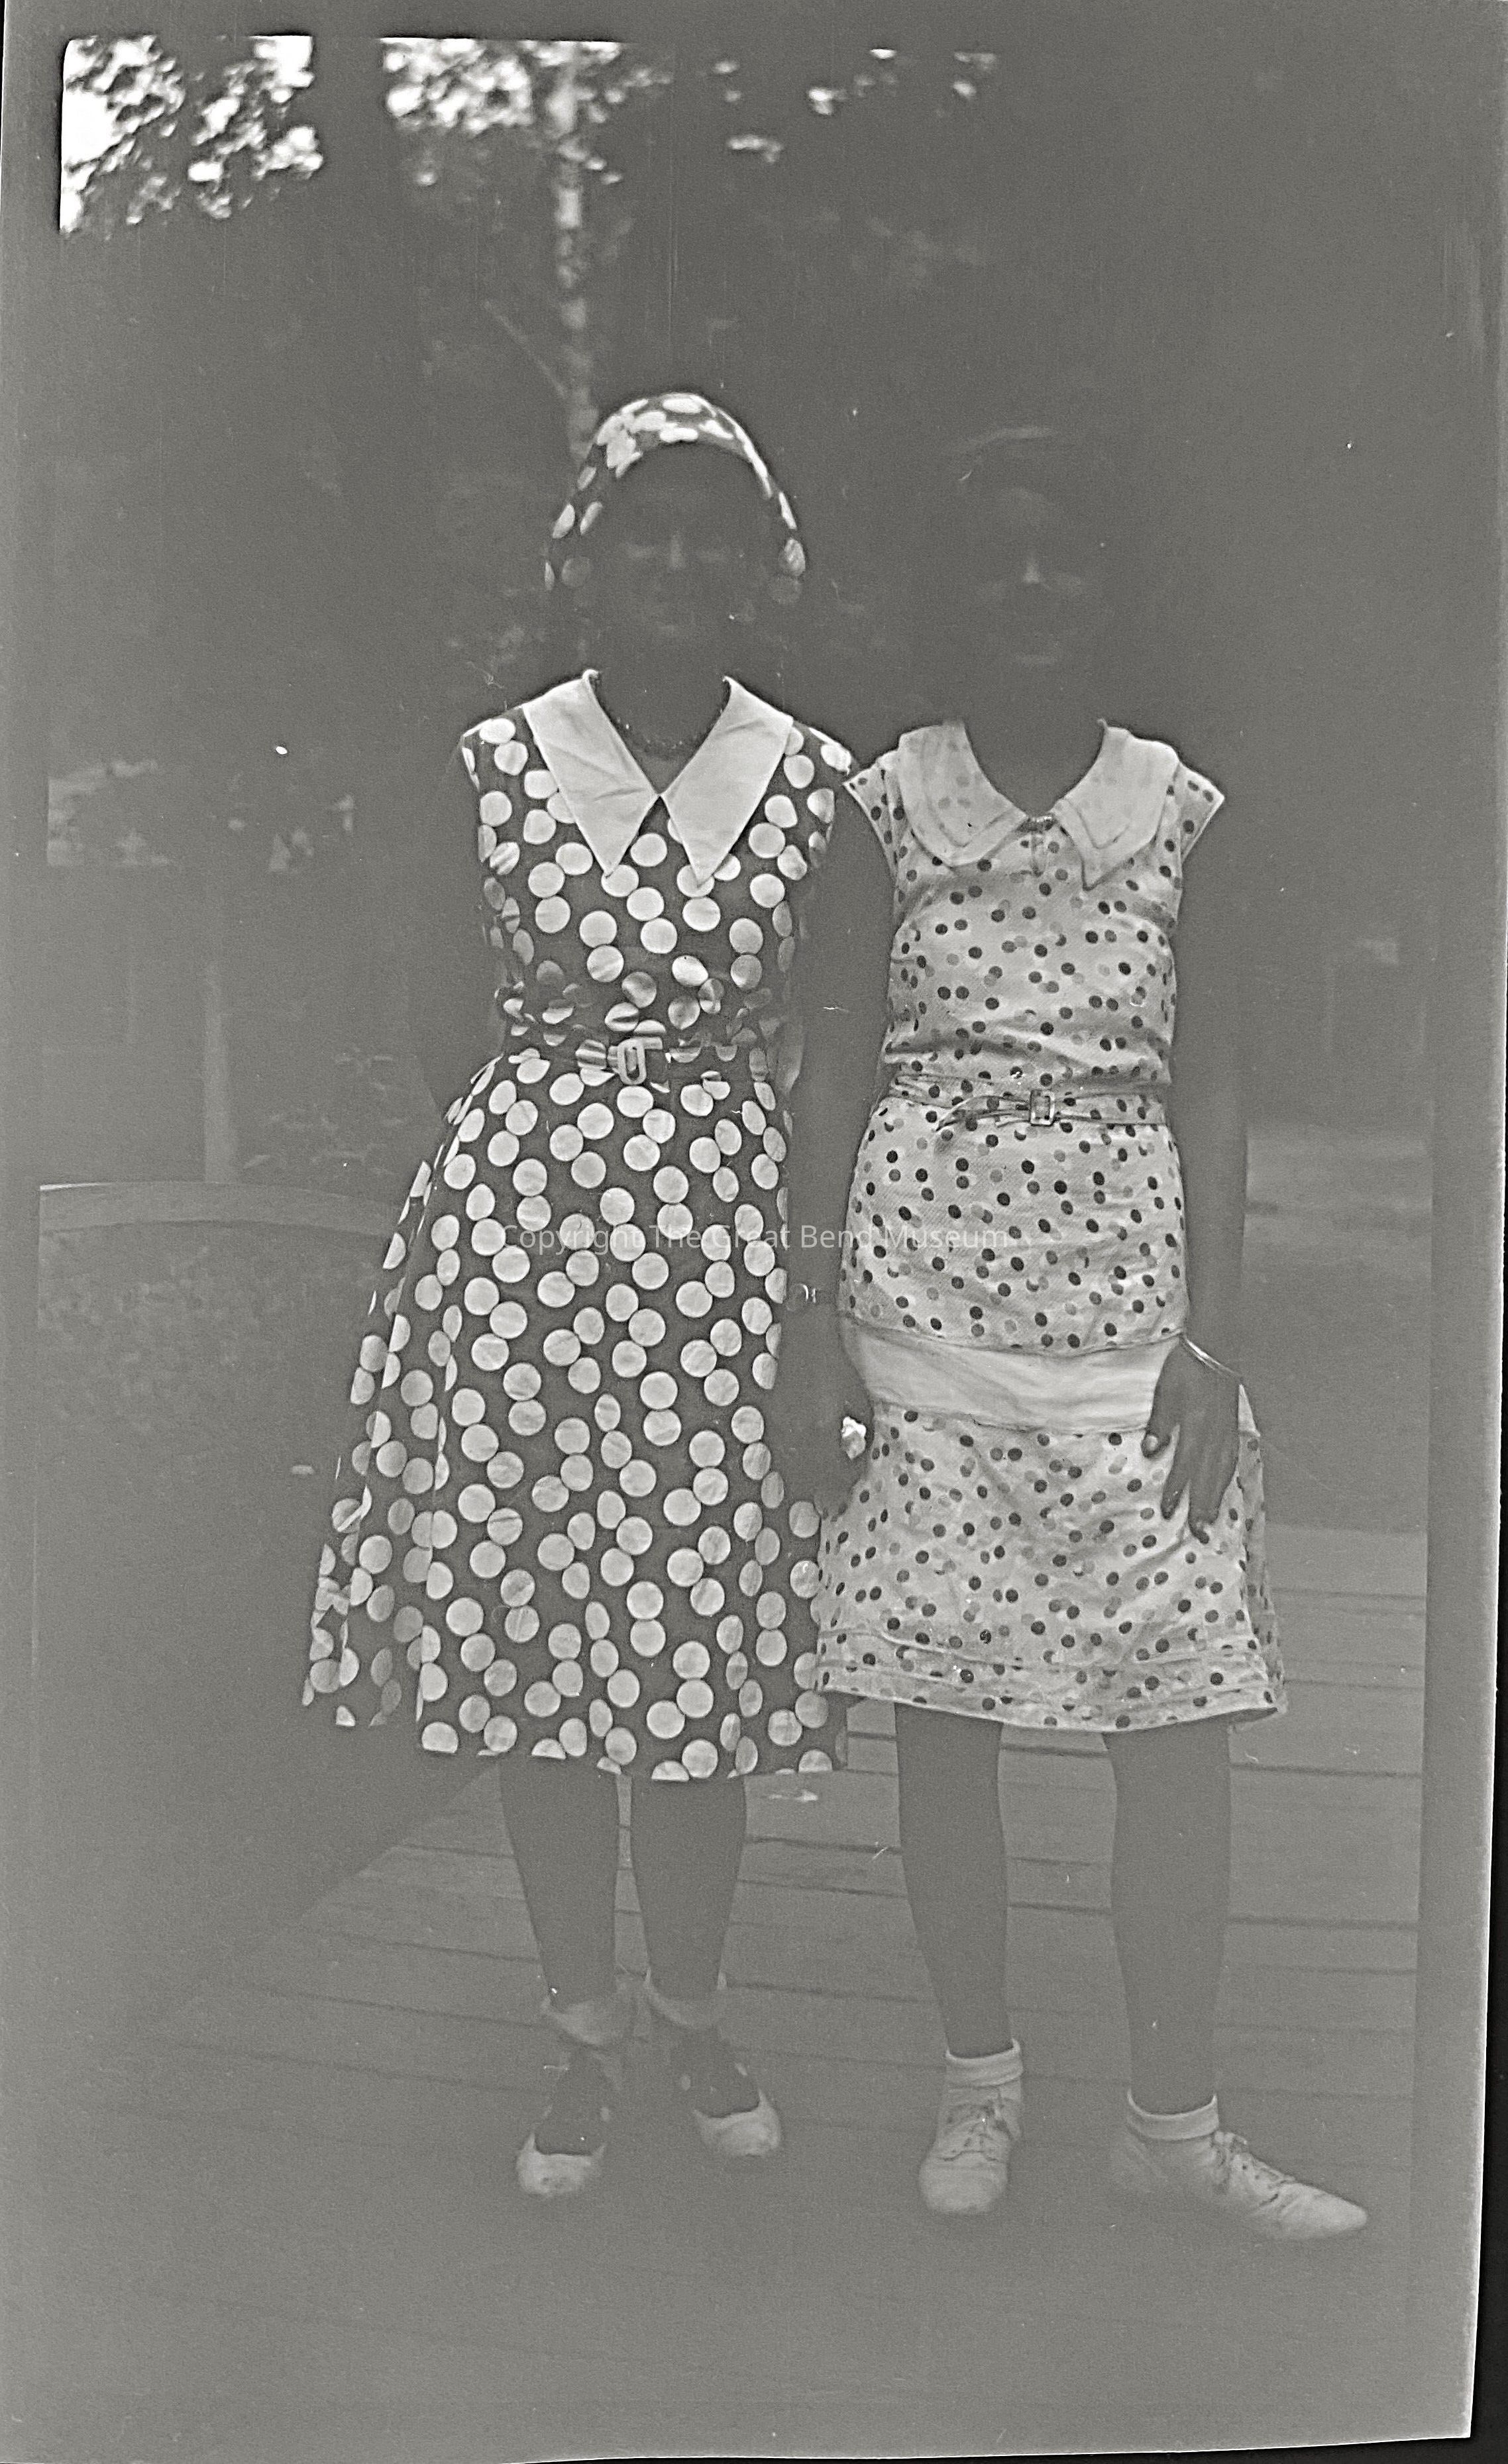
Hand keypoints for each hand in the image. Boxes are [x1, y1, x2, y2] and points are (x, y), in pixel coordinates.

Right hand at [767, 1309, 873, 1513]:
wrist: (806, 1344)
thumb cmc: (839, 1374)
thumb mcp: (858, 1407)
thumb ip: (855, 1440)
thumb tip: (853, 1465)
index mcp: (824, 1431)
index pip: (831, 1475)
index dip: (838, 1491)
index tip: (841, 1502)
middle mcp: (799, 1434)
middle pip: (806, 1479)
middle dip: (818, 1495)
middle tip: (829, 1507)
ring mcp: (781, 1428)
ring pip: (789, 1470)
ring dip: (802, 1486)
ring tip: (814, 1496)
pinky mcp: (772, 1422)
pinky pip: (779, 1455)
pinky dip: (789, 1469)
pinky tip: (798, 1473)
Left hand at [1142, 1343, 1238, 1541]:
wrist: (1214, 1347)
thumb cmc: (1185, 1368)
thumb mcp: (1166, 1392)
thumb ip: (1159, 1423)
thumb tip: (1150, 1452)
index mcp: (1196, 1425)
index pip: (1184, 1465)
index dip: (1176, 1489)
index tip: (1168, 1511)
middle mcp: (1214, 1433)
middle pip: (1207, 1476)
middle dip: (1200, 1505)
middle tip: (1196, 1532)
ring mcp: (1226, 1431)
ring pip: (1222, 1471)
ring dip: (1216, 1497)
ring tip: (1210, 1520)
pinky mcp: (1232, 1426)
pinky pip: (1231, 1459)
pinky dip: (1227, 1478)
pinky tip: (1223, 1488)